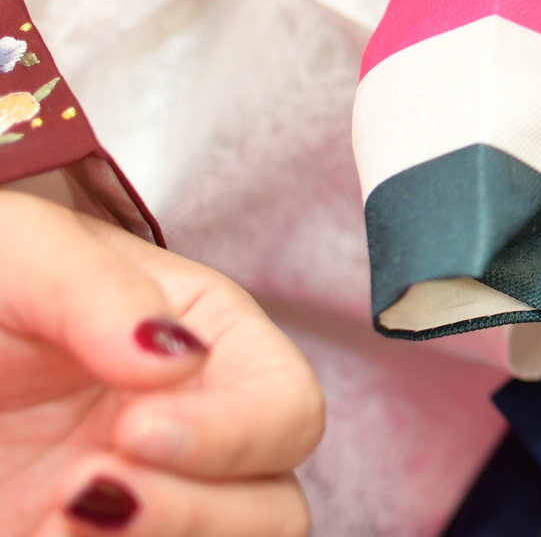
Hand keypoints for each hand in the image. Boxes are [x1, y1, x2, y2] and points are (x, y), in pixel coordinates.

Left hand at [0, 192, 321, 536]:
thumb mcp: (24, 259)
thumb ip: (101, 292)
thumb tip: (178, 357)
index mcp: (214, 345)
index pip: (285, 408)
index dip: (233, 434)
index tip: (134, 430)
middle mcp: (198, 434)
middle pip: (274, 507)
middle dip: (195, 515)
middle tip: (83, 491)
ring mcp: (152, 500)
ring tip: (57, 523)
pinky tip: (35, 531)